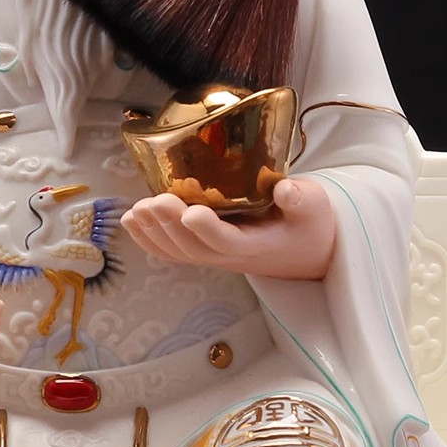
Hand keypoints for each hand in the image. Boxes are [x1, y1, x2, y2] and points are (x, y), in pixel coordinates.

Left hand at [122, 177, 335, 280]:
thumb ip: (302, 199)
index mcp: (259, 245)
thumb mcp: (315, 207)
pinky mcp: (205, 251)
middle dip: (170, 226)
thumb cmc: (309, 223)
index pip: (229, 242)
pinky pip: (173, 252)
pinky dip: (149, 240)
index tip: (191, 211)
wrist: (307, 250)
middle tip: (153, 202)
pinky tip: (131, 220)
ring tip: (136, 210)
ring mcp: (215, 256)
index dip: (208, 230)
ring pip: (180, 253)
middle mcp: (232, 256)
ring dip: (154, 233)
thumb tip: (286, 190)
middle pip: (195, 248)